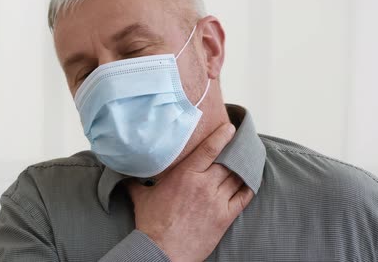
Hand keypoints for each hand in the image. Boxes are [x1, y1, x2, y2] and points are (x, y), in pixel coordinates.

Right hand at [127, 123, 253, 261]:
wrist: (163, 251)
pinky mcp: (225, 216)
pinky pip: (244, 196)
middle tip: (238, 143)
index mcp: (185, 175)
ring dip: (242, 167)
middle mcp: (204, 185)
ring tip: (245, 158)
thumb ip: (138, 181)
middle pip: (227, 161)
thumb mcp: (142, 197)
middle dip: (234, 151)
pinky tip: (250, 180)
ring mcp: (217, 201)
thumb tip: (127, 172)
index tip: (230, 128)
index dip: (222, 136)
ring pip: (237, 176)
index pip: (209, 149)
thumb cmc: (151, 224)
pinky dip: (249, 186)